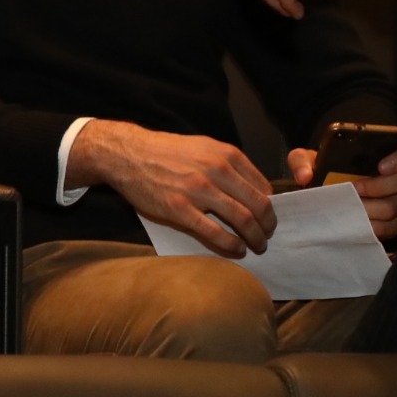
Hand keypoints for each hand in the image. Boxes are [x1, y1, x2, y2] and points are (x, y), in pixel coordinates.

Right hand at [67, 120, 276, 256]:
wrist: (126, 154)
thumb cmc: (164, 152)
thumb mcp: (202, 147)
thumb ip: (227, 165)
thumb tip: (252, 190)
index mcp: (225, 154)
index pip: (263, 187)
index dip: (270, 207)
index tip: (266, 217)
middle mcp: (216, 170)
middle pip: (259, 206)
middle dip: (268, 226)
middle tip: (266, 236)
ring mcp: (198, 191)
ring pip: (243, 221)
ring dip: (255, 238)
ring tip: (255, 246)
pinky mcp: (179, 209)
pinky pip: (216, 233)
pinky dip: (232, 246)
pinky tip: (236, 249)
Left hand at [289, 147, 396, 240]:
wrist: (321, 190)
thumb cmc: (319, 172)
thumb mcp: (306, 160)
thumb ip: (301, 161)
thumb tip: (305, 177)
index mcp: (380, 157)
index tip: (380, 167)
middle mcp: (395, 179)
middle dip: (381, 187)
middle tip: (357, 189)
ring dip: (377, 210)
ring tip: (355, 209)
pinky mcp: (394, 221)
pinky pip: (395, 227)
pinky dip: (379, 228)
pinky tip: (363, 225)